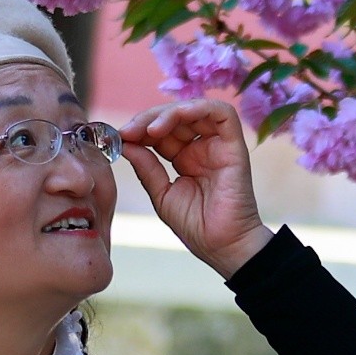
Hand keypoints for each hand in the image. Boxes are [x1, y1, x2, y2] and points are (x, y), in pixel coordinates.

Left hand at [115, 96, 273, 277]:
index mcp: (185, 158)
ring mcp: (219, 145)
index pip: (162, 131)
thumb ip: (146, 167)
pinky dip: (197, 108)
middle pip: (175, 116)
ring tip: (149, 129)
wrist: (222, 246)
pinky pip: (222, 113)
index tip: (120, 136)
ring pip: (195, 109)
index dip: (140, 128)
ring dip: (168, 113)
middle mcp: (202, 147)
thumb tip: (125, 143)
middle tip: (129, 131)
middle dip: (149, 118)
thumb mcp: (161, 194)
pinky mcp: (235, 145)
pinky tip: (174, 120)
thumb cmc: (196, 226)